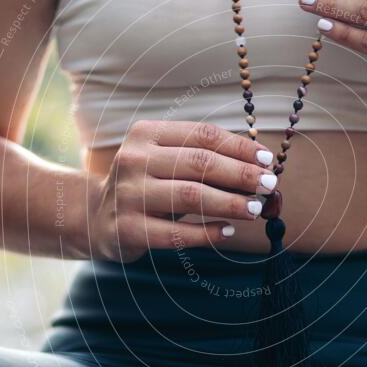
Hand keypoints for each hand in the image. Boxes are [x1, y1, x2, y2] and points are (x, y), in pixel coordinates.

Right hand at [86, 120, 276, 261]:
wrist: (96, 217)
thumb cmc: (146, 185)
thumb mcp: (165, 161)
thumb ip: (203, 158)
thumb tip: (259, 166)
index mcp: (146, 134)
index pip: (202, 135)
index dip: (239, 147)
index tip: (267, 159)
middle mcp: (134, 160)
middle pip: (200, 164)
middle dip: (241, 174)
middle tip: (269, 185)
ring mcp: (128, 194)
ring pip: (192, 196)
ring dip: (230, 203)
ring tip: (255, 208)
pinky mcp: (128, 229)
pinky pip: (177, 233)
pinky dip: (207, 232)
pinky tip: (227, 231)